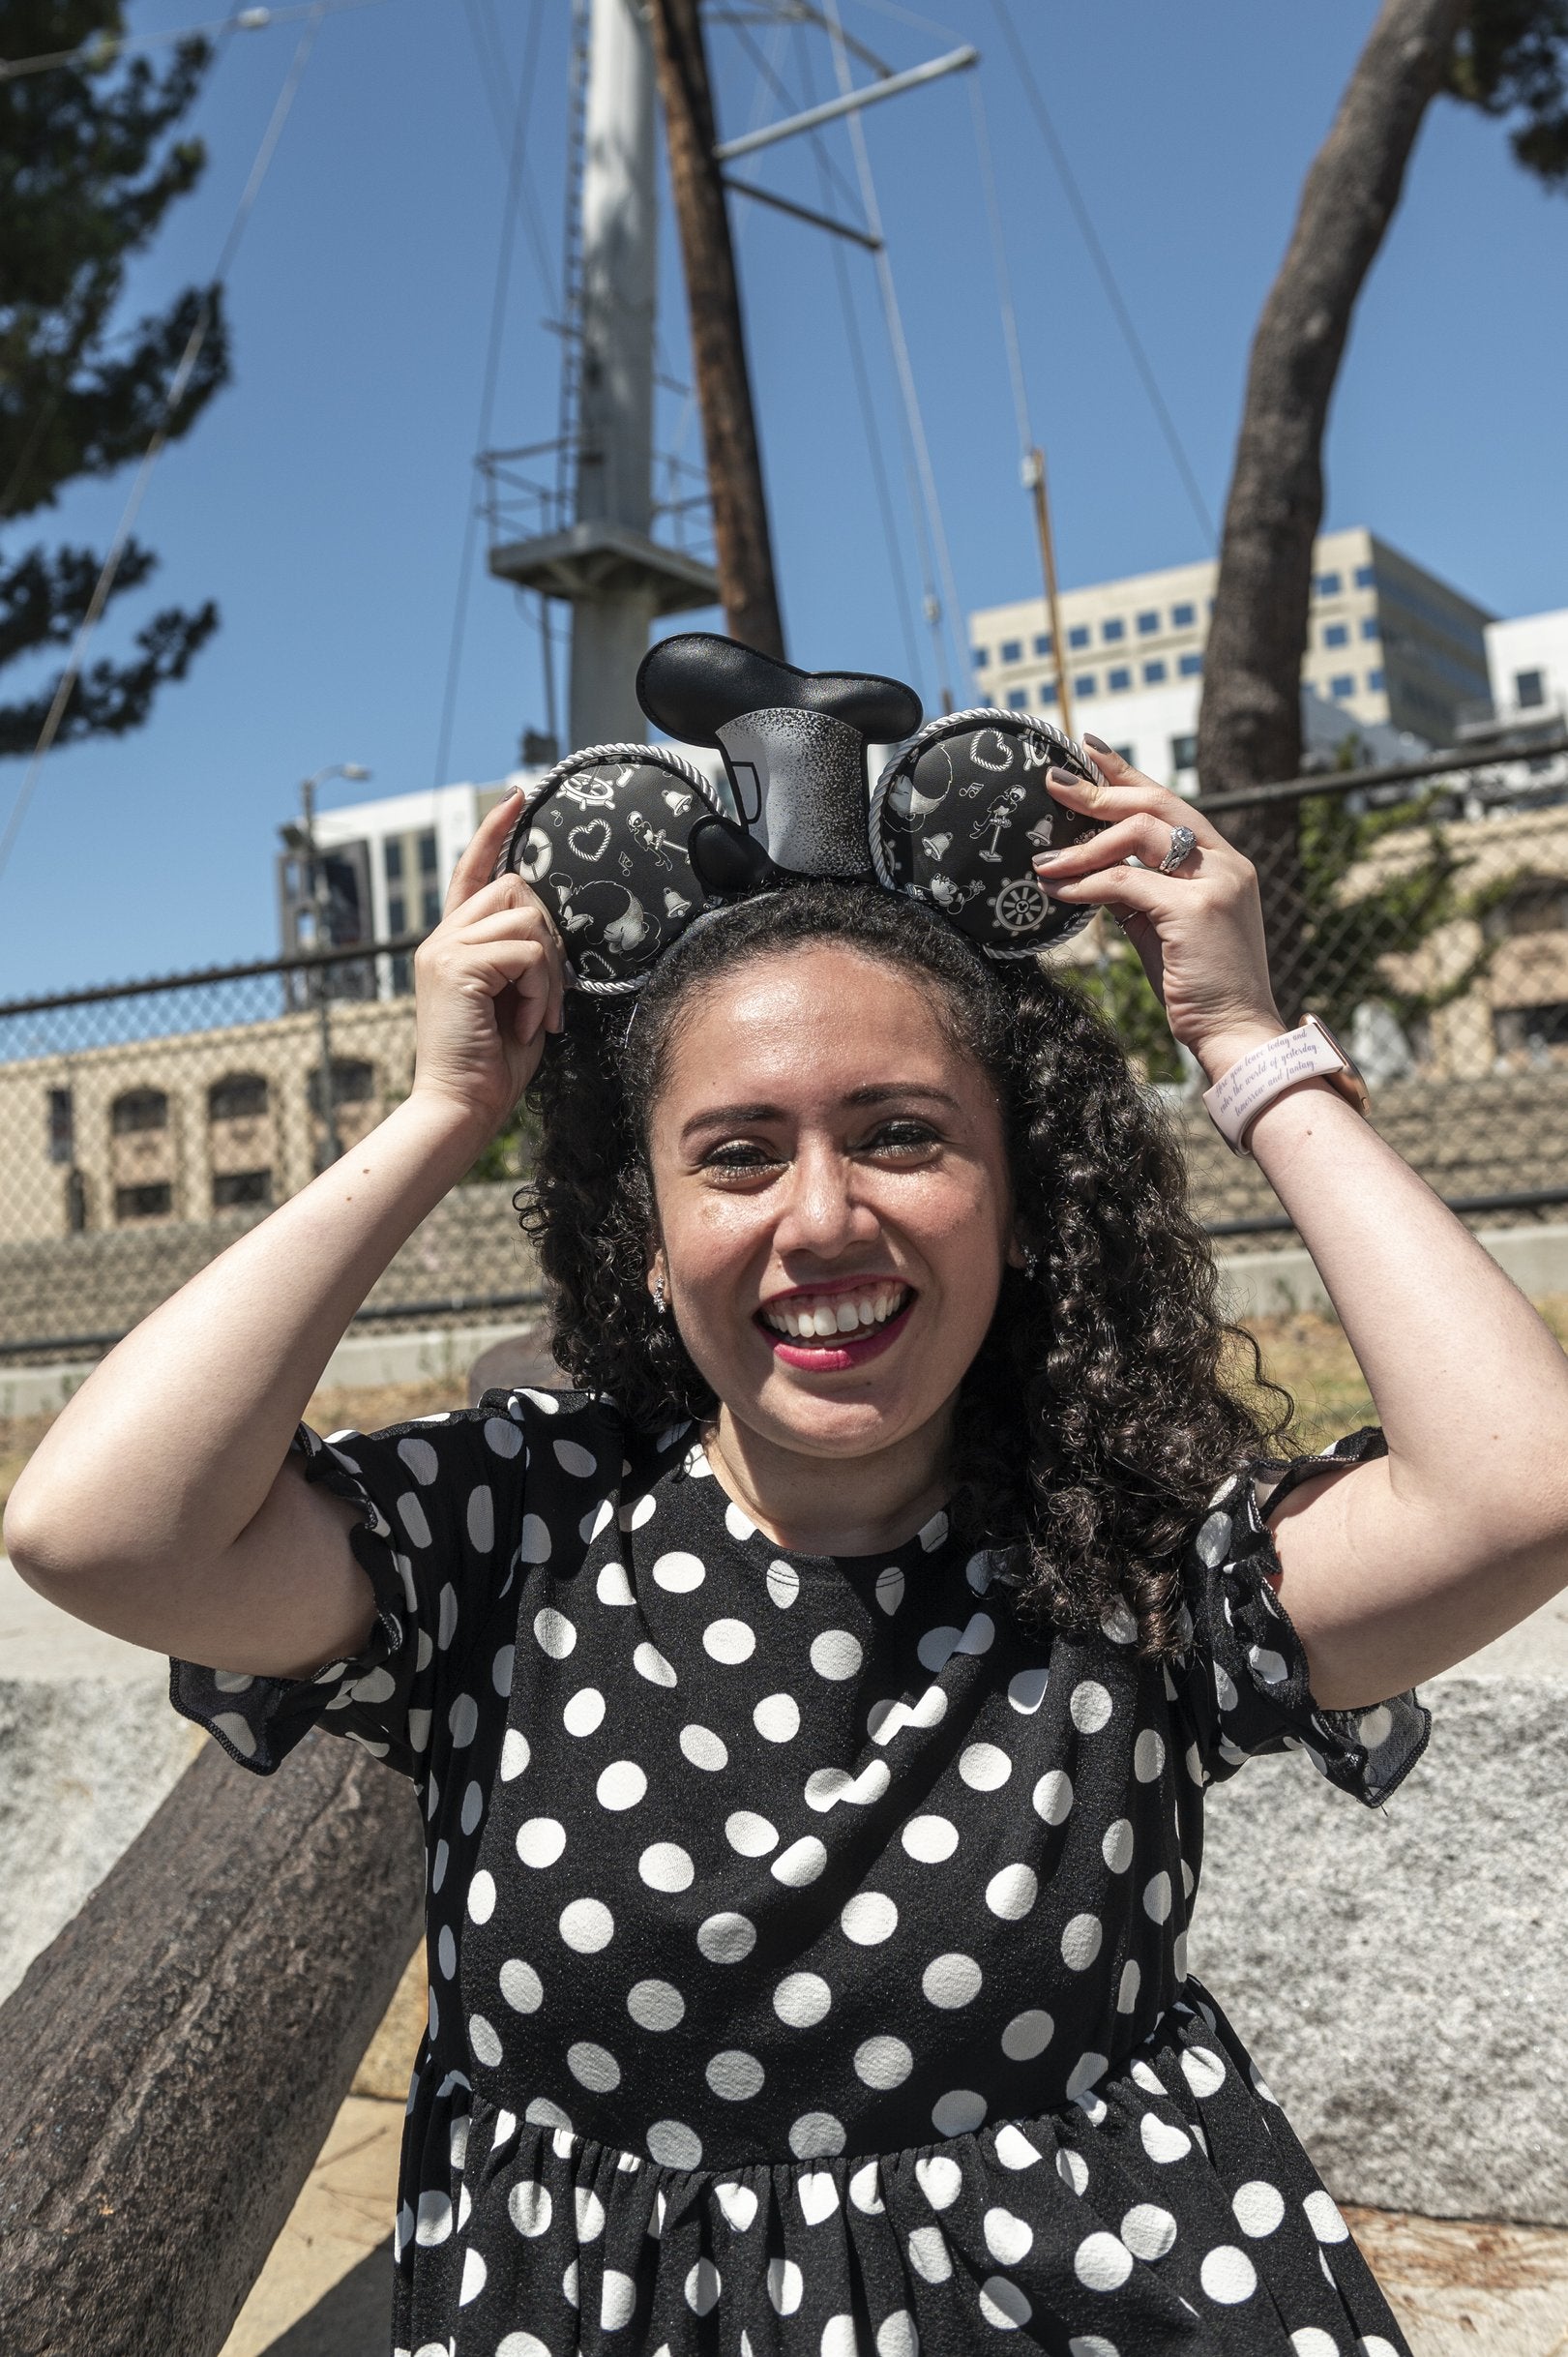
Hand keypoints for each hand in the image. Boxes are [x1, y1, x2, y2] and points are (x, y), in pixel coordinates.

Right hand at [408, 789, 566, 1137]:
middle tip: (546, 1000)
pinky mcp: (456, 965)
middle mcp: (441, 939)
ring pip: (528, 921)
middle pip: (516, 890)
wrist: (459, 1108)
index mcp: (453, 945)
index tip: (515, 796)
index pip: (471, 872)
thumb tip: (551, 934)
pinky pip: (528, 954)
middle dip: (548, 940)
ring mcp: (444, 949)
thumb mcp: (516, 1001)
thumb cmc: (492, 1067)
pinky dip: (542, 992)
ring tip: (535, 1019)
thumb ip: (525, 960)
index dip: (493, 832)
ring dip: (548, 975)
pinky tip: (527, 1025)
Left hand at [1032, 738, 1283, 1079]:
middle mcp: (1225, 863)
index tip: (1090, 752)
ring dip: (1083, 846)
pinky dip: (1086, 884)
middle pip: (1155, 805)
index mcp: (1224, 862)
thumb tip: (1092, 867)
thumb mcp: (1162, 927)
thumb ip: (1137, 893)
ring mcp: (1215, 883)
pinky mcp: (1196, 911)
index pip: (1171, 803)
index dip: (1128, 775)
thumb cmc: (1198, 986)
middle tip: (1053, 783)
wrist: (1236, 1033)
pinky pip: (1126, 882)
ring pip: (1138, 835)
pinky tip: (1058, 890)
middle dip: (1099, 790)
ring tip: (1044, 860)